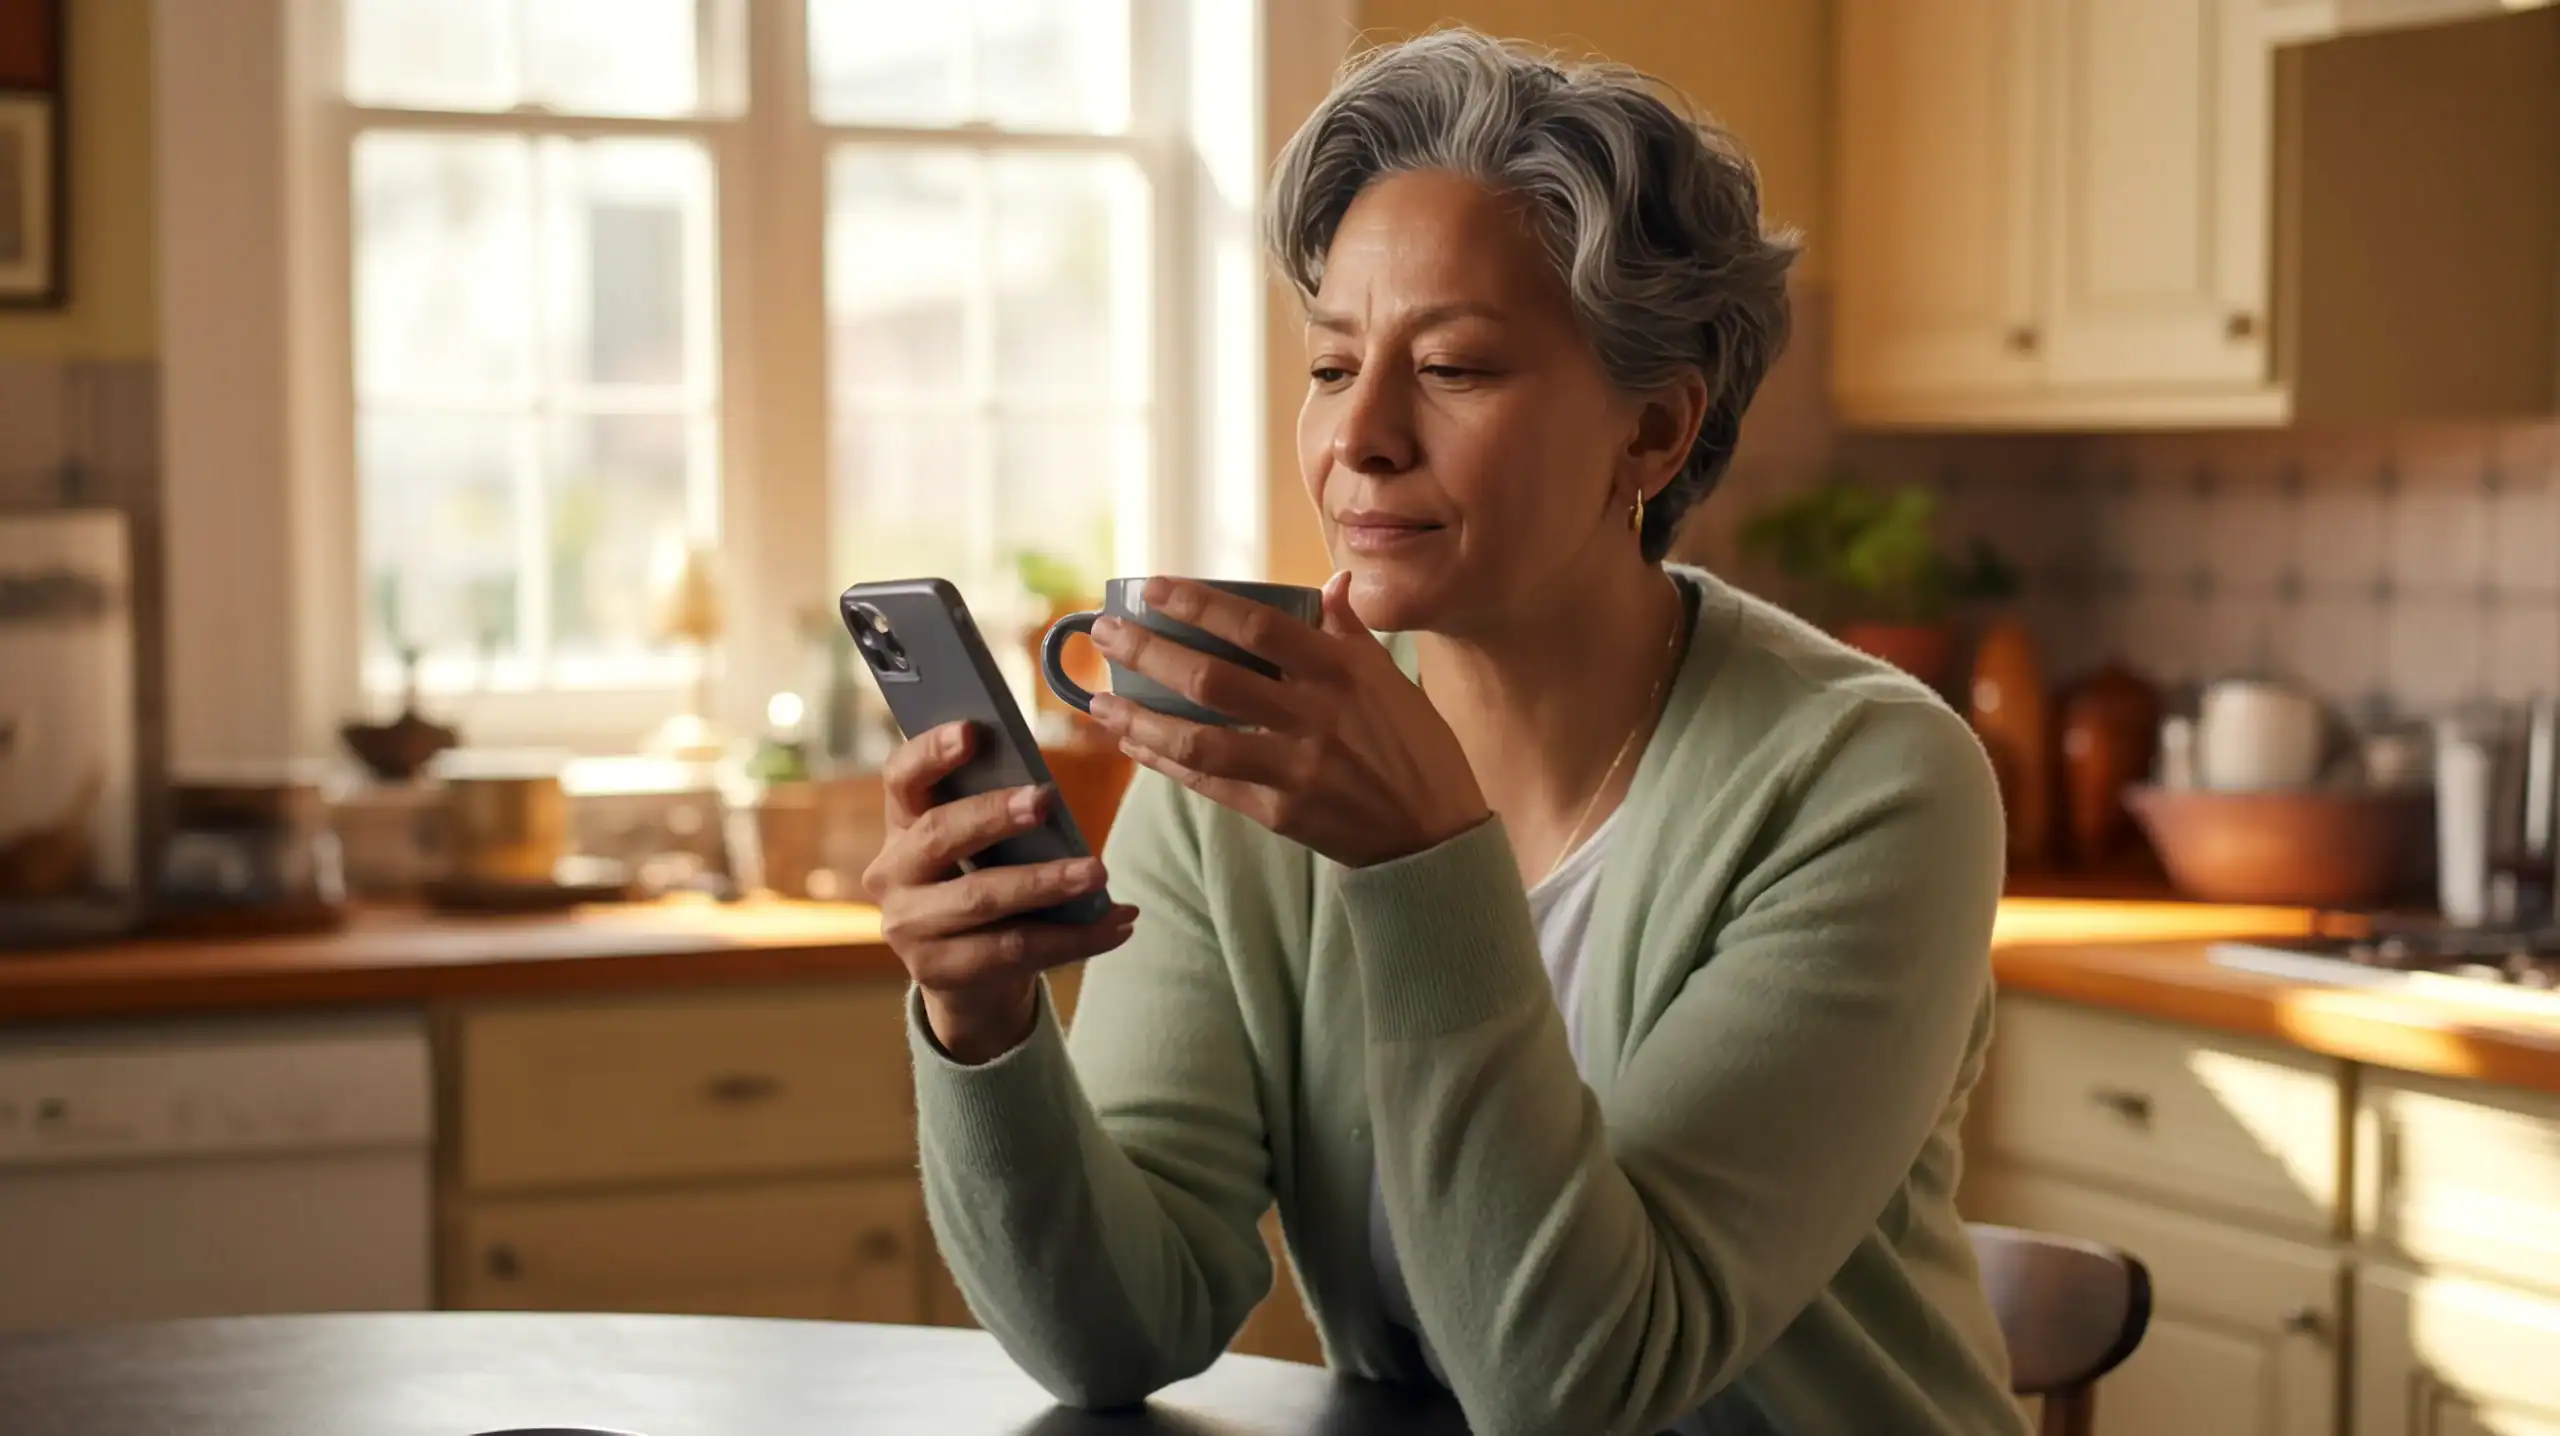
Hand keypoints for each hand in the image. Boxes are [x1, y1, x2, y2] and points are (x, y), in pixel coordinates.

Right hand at [862, 721, 1139, 1063]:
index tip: (972, 731)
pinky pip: (1013, 950)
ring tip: (1099, 873)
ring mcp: (907, 928)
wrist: (967, 979)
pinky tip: (1118, 923)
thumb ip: (998, 817)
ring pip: (981, 898)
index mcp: (901, 825)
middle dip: (994, 815)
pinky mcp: (937, 973)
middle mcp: (891, 873)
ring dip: (1046, 883)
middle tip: (1046, 798)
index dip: (931, 752)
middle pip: (939, 834)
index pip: (901, 778)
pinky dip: (1075, 937)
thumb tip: (1048, 794)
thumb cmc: (984, 886)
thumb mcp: (981, 848)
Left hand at [1087, 573, 1487, 868]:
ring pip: (1199, 740)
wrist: (1433, 837)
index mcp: (1342, 672)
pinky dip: (1167, 761)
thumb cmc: (1414, 748)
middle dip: (1150, 652)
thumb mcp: (1391, 680)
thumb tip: (1331, 580)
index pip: (1257, 626)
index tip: (1152, 588)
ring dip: (1140, 718)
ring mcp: (1295, 769)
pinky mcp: (1280, 813)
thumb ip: (1350, 631)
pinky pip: (1209, 784)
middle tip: (1104, 633)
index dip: (1199, 604)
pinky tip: (1135, 743)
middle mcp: (1315, 717)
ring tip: (1098, 701)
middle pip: (1213, 679)